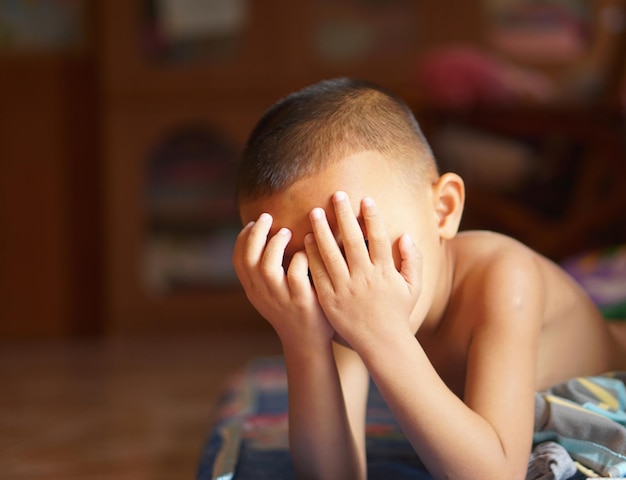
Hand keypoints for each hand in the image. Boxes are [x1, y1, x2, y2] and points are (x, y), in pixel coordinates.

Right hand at [232, 213, 333, 346]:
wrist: (308, 344)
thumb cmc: (293, 311)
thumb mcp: (272, 294)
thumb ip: (267, 272)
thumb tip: (265, 238)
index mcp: (254, 291)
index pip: (238, 260)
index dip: (243, 238)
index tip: (253, 222)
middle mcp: (263, 294)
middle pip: (249, 259)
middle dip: (256, 234)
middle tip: (267, 217)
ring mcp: (281, 299)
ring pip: (267, 266)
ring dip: (275, 244)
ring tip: (287, 232)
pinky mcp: (302, 302)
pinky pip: (296, 273)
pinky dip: (300, 257)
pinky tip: (306, 251)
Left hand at [304, 192, 421, 352]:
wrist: (382, 344)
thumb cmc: (398, 313)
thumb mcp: (414, 287)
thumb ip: (413, 260)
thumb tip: (405, 236)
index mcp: (385, 272)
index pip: (379, 238)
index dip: (372, 217)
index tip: (365, 200)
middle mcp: (365, 277)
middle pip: (352, 240)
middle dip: (344, 215)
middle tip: (336, 195)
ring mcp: (345, 288)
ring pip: (331, 254)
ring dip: (322, 230)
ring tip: (315, 212)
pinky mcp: (329, 299)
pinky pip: (318, 273)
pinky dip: (311, 255)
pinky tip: (306, 239)